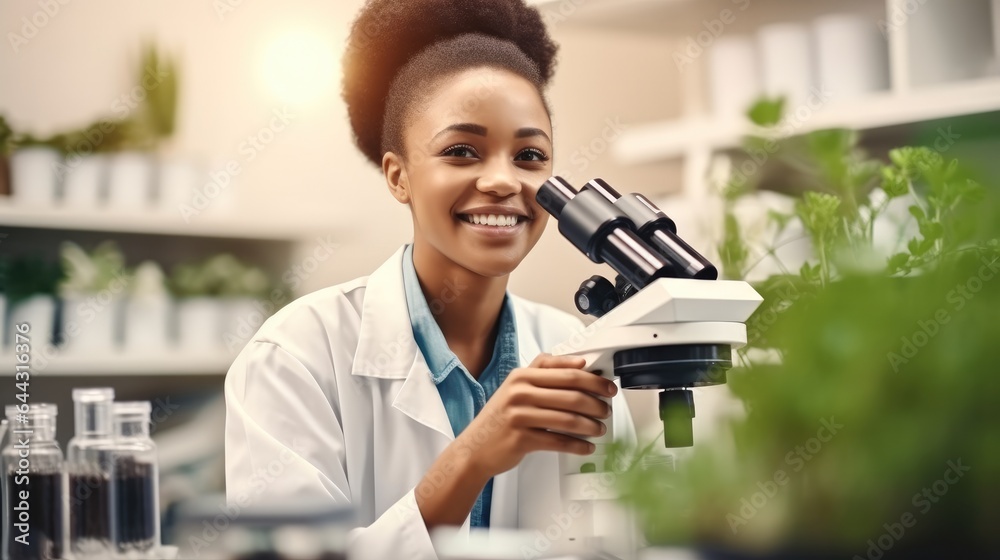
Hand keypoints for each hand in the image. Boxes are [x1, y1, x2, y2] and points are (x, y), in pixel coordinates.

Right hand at [457, 353, 616, 478]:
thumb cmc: (501, 418)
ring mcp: (520, 416)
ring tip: (599, 429)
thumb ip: (544, 373)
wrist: (474, 448)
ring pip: (568, 419)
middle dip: (596, 404)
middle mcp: (520, 393)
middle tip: (607, 410)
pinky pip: (559, 441)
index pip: (567, 373)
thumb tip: (581, 365)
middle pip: (571, 395)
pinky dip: (578, 445)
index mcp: (522, 376)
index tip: (608, 387)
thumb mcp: (516, 387)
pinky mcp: (521, 439)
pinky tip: (586, 446)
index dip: (593, 380)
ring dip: (590, 426)